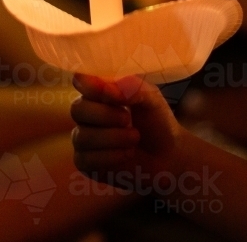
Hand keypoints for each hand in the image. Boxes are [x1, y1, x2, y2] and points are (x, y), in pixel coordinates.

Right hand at [70, 75, 182, 189]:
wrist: (169, 156)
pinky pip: (85, 159)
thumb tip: (106, 88)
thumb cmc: (157, 122)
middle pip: (77, 109)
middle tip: (127, 119)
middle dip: (104, 115)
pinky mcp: (85, 163)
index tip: (109, 93)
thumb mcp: (151, 98)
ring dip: (113, 138)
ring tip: (135, 138)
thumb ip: (130, 87)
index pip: (80, 82)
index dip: (89, 86)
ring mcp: (83, 139)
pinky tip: (128, 153)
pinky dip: (111, 156)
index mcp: (99, 92)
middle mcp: (87, 114)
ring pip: (82, 137)